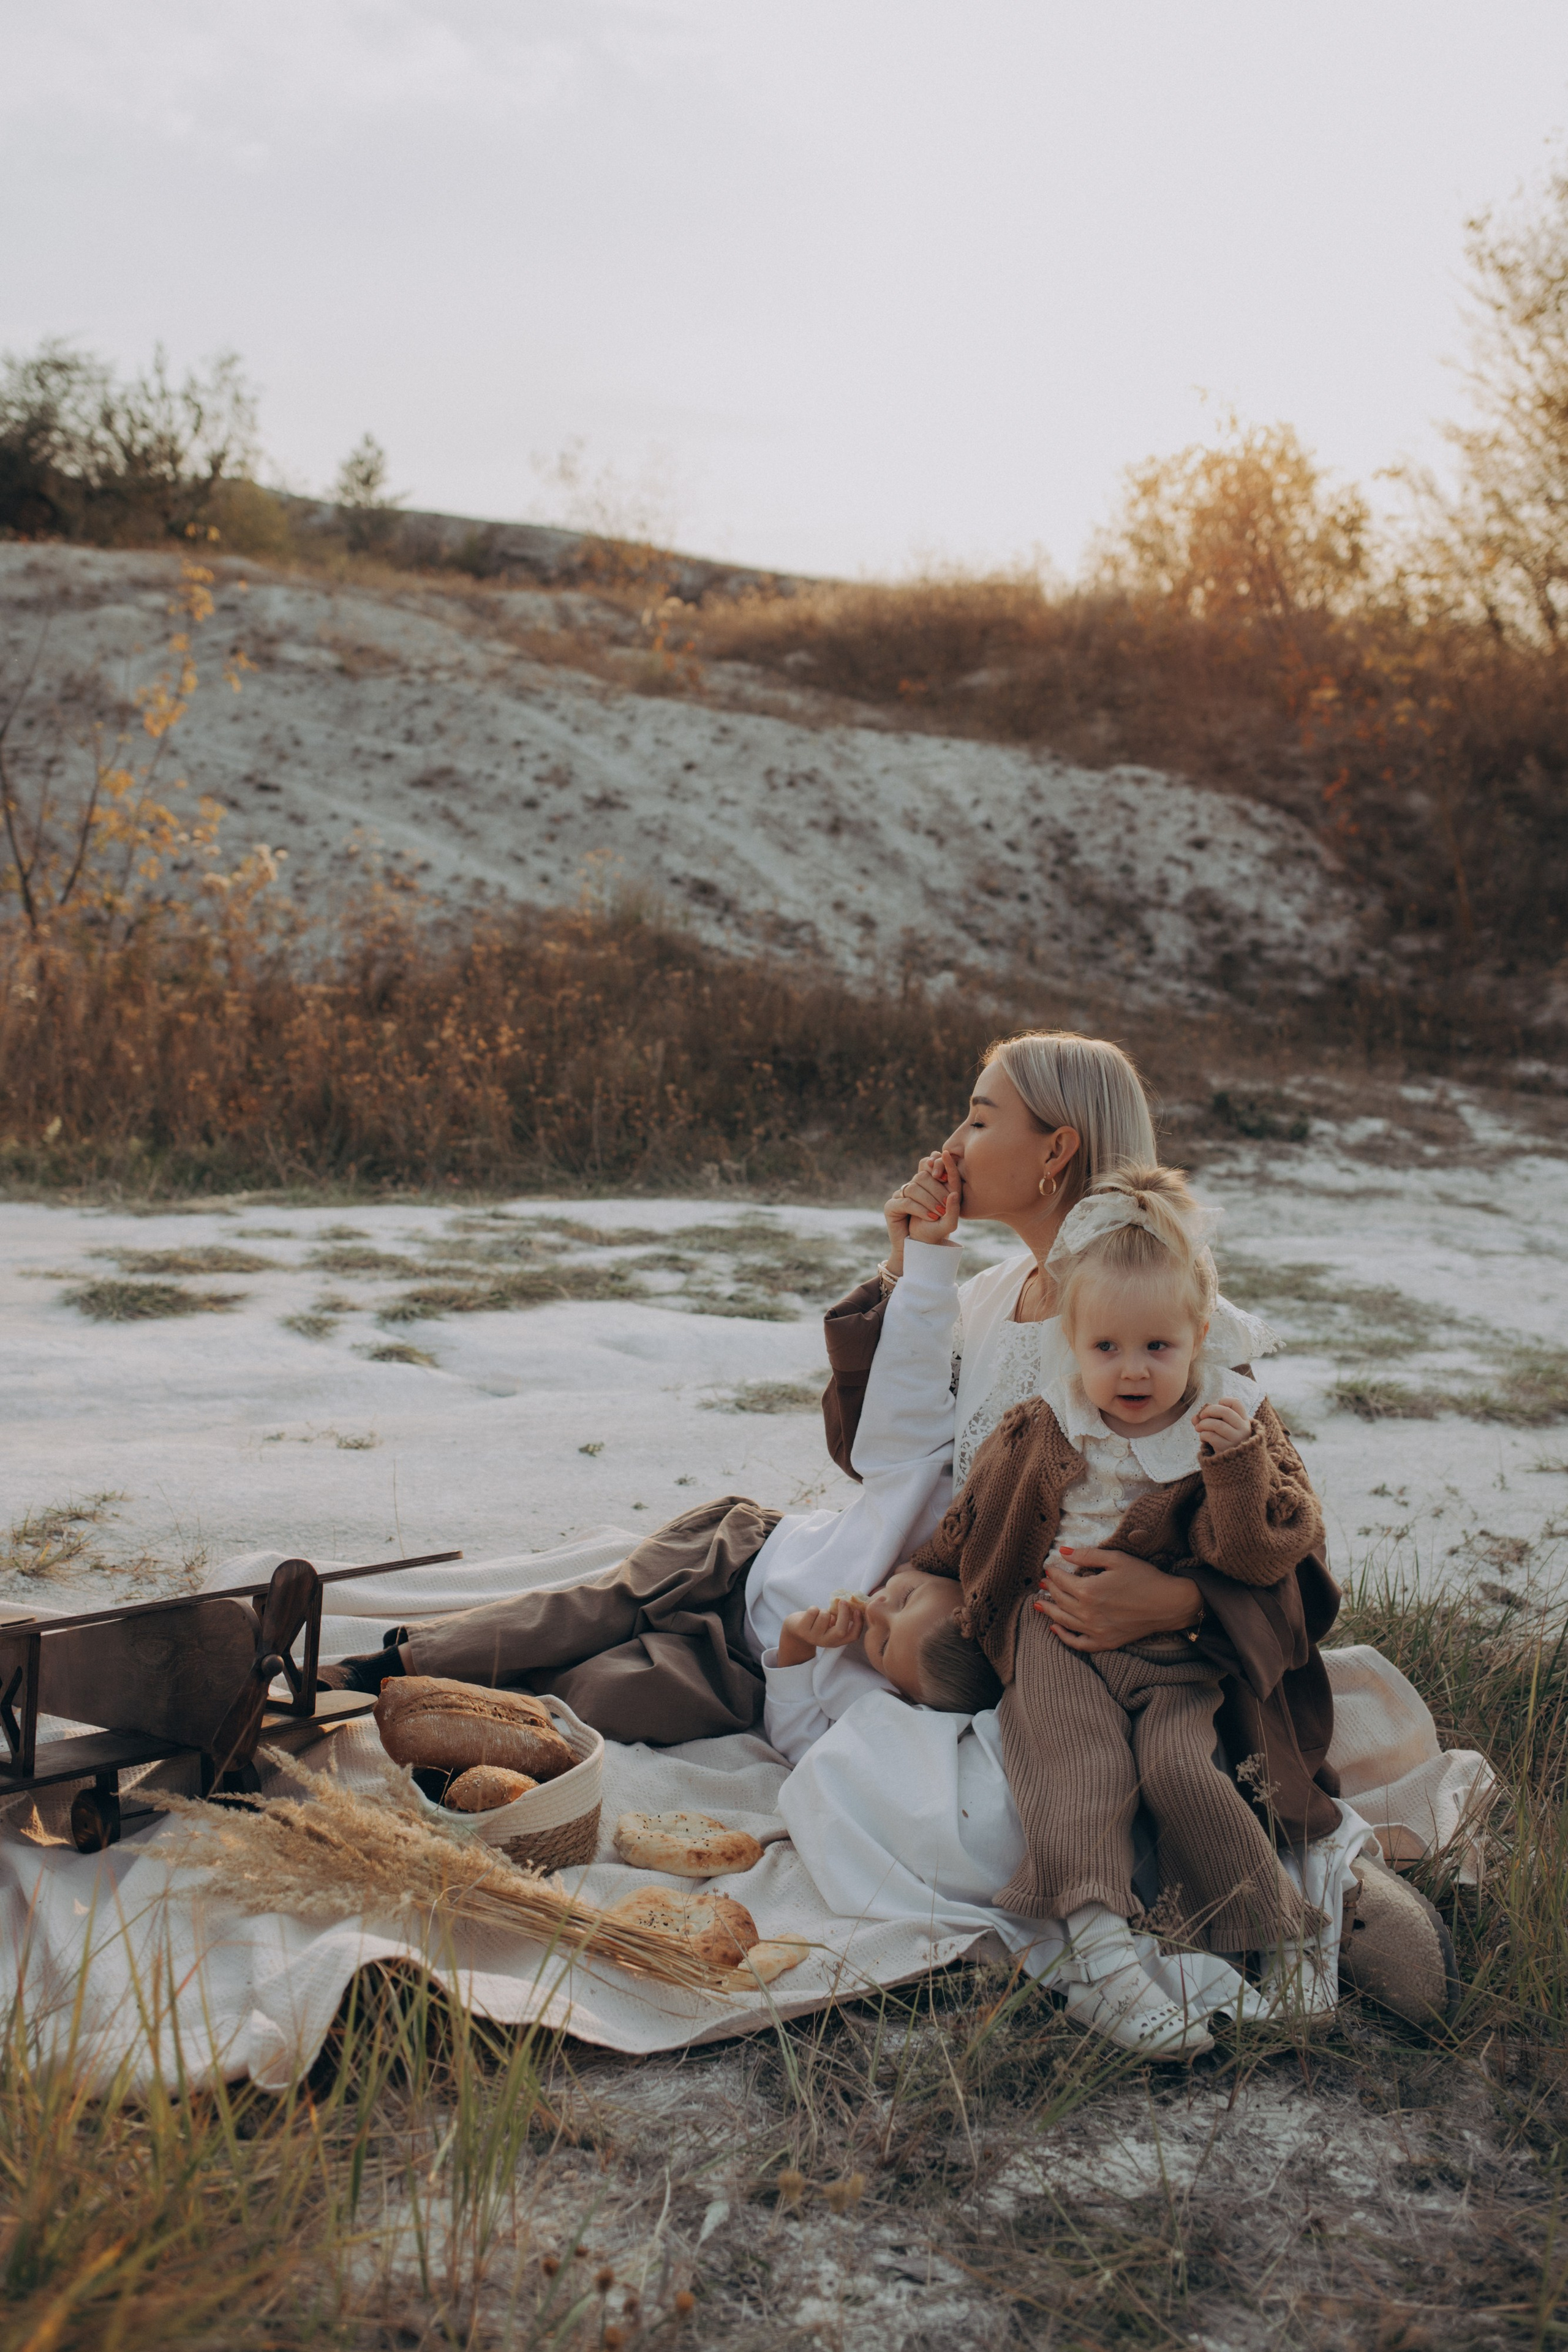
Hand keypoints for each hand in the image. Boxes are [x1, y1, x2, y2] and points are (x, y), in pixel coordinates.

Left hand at [777, 1595, 865, 1666]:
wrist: (795, 1631)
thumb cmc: (817, 1624)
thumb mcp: (830, 1625)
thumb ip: (839, 1619)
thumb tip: (850, 1604)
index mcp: (836, 1641)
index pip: (852, 1636)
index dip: (858, 1624)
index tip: (857, 1611)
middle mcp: (826, 1642)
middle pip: (840, 1630)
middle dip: (843, 1613)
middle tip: (843, 1602)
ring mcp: (813, 1637)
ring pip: (824, 1616)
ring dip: (823, 1610)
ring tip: (819, 1614)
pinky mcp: (802, 1630)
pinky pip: (813, 1611)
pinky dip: (813, 1608)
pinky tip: (810, 1615)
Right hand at [881, 1152, 960, 1272]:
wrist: (919, 1249)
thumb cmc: (936, 1232)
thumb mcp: (949, 1220)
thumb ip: (954, 1207)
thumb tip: (954, 1193)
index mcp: (928, 1183)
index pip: (930, 1162)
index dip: (937, 1163)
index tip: (945, 1176)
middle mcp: (913, 1186)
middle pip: (922, 1175)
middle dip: (937, 1189)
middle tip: (946, 1205)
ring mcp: (901, 1195)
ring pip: (913, 1187)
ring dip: (929, 1201)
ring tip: (938, 1214)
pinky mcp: (892, 1206)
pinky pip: (906, 1201)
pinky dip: (919, 1209)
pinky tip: (930, 1217)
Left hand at [1033, 1548, 1201, 1653]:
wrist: (1168, 1603)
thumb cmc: (1144, 1577)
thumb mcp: (1116, 1559)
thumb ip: (1087, 1555)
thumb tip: (1062, 1552)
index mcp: (1088, 1591)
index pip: (1061, 1581)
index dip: (1052, 1573)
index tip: (1048, 1568)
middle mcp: (1088, 1613)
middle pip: (1060, 1600)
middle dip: (1050, 1590)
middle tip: (1044, 1583)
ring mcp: (1096, 1630)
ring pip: (1063, 1621)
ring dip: (1049, 1612)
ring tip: (1039, 1605)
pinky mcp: (1105, 1642)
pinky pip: (1078, 1643)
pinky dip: (1064, 1637)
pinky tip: (1056, 1629)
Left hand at [1194, 1400, 1253, 1455]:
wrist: (1232, 1466)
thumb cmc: (1225, 1442)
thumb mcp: (1221, 1429)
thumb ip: (1208, 1420)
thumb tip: (1195, 1418)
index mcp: (1244, 1421)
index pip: (1237, 1403)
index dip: (1225, 1401)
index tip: (1217, 1405)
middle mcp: (1243, 1429)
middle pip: (1225, 1411)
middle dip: (1209, 1410)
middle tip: (1201, 1416)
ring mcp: (1236, 1439)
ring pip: (1217, 1424)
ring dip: (1203, 1424)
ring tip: (1198, 1428)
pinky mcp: (1227, 1449)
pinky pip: (1211, 1436)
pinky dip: (1203, 1435)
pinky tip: (1203, 1438)